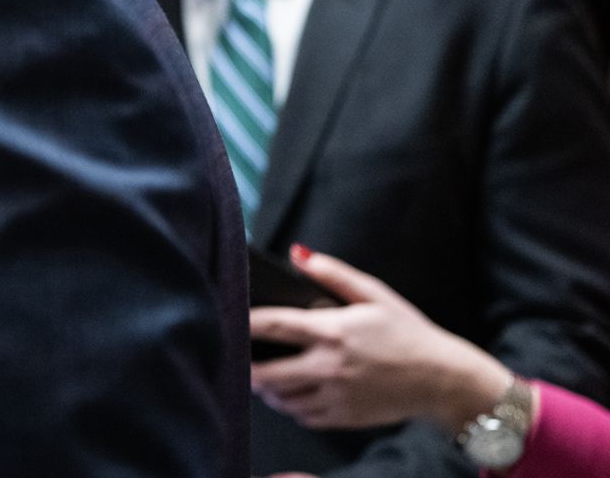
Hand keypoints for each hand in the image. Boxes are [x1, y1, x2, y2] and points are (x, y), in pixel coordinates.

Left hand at [250, 248, 513, 431]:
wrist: (443, 379)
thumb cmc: (408, 332)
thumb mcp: (375, 295)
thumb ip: (333, 273)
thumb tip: (298, 253)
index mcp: (334, 332)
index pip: (274, 326)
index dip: (244, 323)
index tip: (228, 320)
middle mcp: (330, 366)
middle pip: (267, 372)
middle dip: (246, 367)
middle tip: (238, 358)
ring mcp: (336, 395)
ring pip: (282, 398)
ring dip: (267, 388)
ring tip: (263, 376)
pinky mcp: (343, 417)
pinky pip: (302, 416)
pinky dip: (289, 406)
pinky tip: (290, 393)